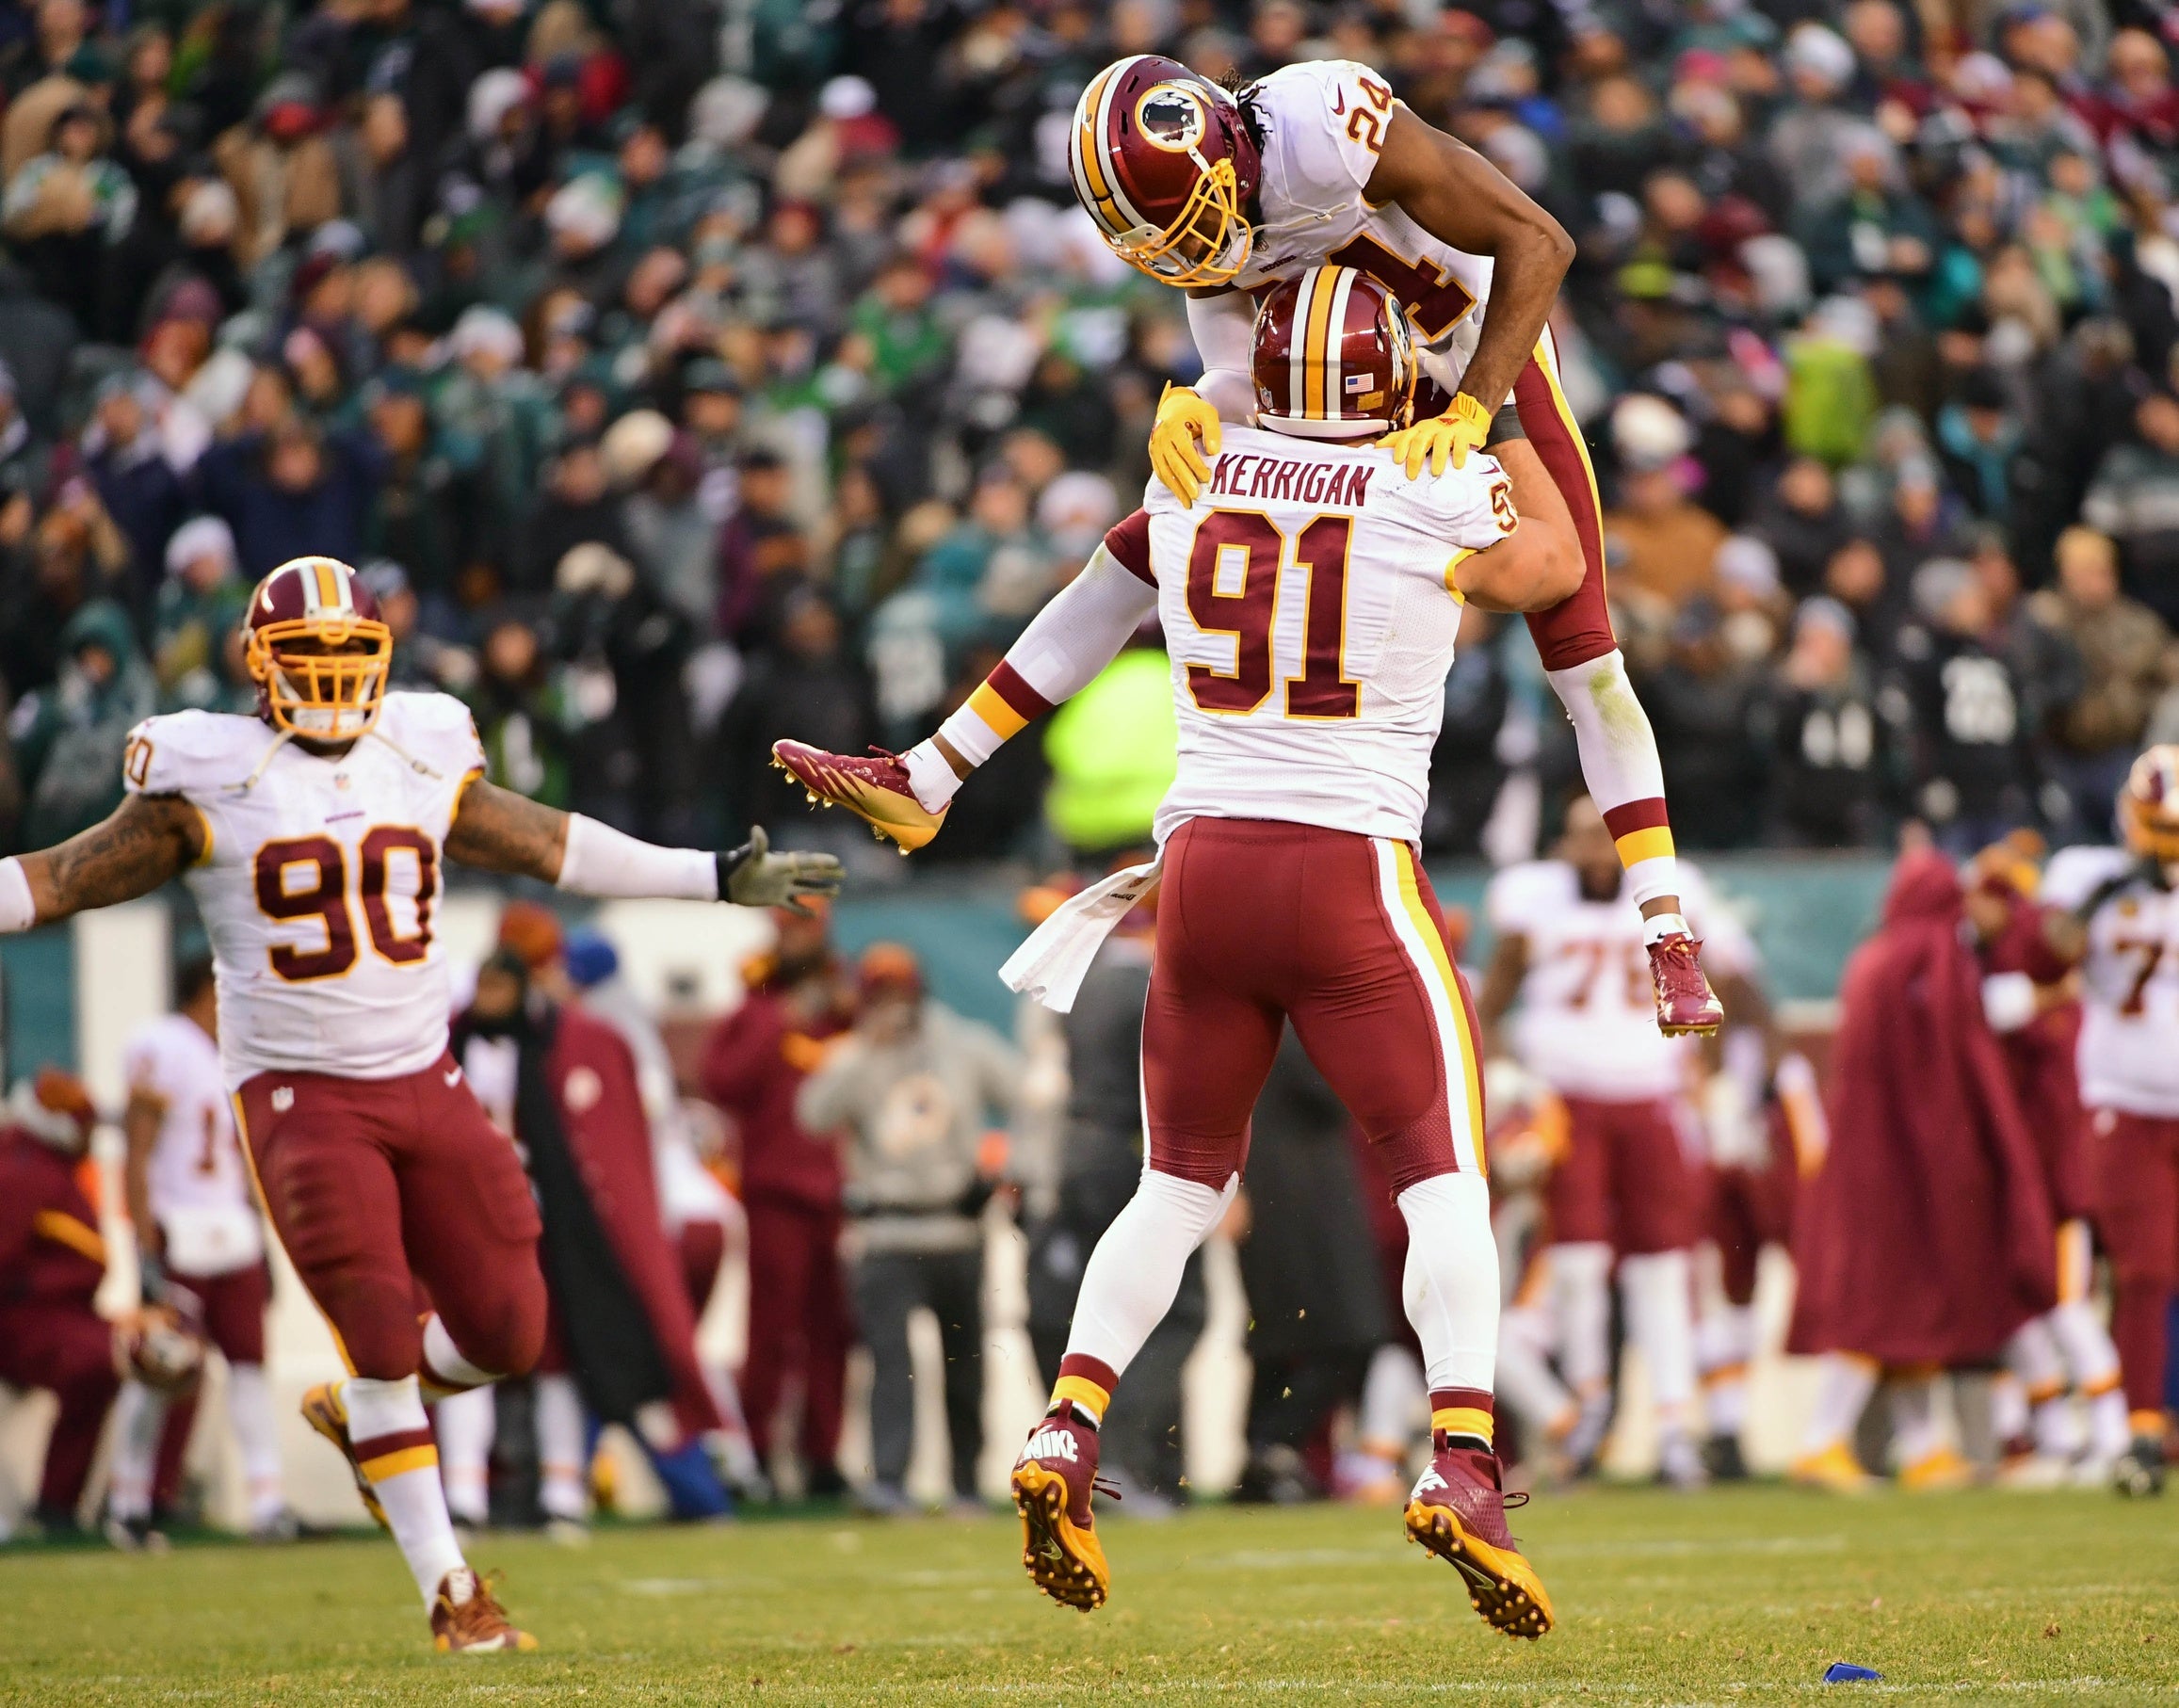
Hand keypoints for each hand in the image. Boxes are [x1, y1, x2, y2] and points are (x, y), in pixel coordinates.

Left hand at [720, 826, 843, 911]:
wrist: (726, 880)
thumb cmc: (738, 864)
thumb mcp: (749, 855)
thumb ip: (757, 845)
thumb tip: (756, 829)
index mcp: (782, 863)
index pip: (806, 862)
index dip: (821, 862)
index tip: (836, 862)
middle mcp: (785, 875)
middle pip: (811, 874)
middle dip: (827, 874)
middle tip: (843, 873)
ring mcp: (781, 887)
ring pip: (806, 889)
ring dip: (821, 891)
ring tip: (837, 891)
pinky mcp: (775, 899)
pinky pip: (793, 906)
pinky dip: (803, 910)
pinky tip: (814, 915)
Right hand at [1148, 382, 1220, 506]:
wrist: (1173, 405)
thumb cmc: (1194, 411)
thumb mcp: (1207, 413)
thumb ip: (1212, 430)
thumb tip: (1214, 451)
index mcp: (1173, 427)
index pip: (1185, 450)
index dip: (1195, 464)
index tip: (1207, 477)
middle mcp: (1160, 439)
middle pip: (1173, 463)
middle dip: (1185, 481)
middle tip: (1196, 495)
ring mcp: (1155, 448)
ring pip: (1164, 472)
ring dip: (1176, 489)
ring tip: (1189, 504)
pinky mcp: (1153, 455)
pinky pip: (1160, 473)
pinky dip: (1170, 485)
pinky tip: (1180, 496)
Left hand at [1377, 391, 1492, 477]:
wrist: (1465, 420)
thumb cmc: (1436, 432)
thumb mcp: (1417, 434)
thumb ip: (1398, 440)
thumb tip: (1375, 449)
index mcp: (1418, 430)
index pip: (1406, 436)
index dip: (1400, 448)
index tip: (1397, 462)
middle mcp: (1431, 428)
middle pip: (1421, 440)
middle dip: (1415, 458)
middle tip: (1412, 476)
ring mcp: (1448, 430)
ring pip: (1441, 441)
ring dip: (1437, 457)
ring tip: (1435, 472)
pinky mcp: (1464, 434)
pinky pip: (1460, 443)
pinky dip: (1458, 454)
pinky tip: (1456, 465)